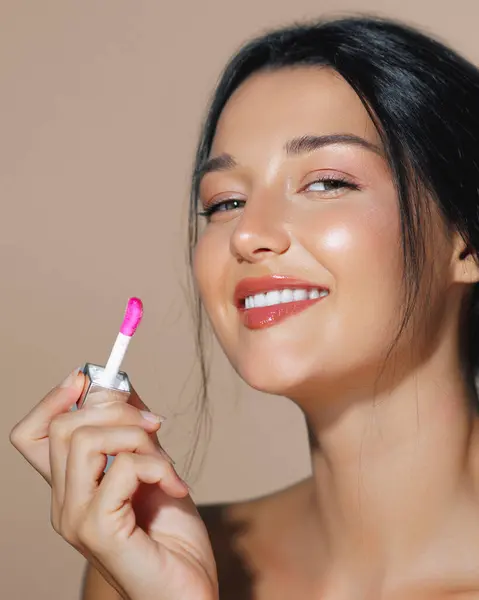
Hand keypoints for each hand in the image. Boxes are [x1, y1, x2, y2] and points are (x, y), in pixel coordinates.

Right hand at [10, 368, 217, 599]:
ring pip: (86, 440)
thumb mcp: (154, 466)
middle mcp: (63, 502)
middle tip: (155, 427)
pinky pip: (121, 469)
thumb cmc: (171, 535)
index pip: (31, 434)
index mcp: (71, 486)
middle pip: (61, 426)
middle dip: (115, 409)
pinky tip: (177, 487)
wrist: (189, 590)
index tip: (91, 378)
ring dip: (138, 437)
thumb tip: (118, 383)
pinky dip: (158, 465)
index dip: (55, 398)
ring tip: (167, 464)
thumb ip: (132, 429)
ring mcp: (75, 518)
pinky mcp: (97, 531)